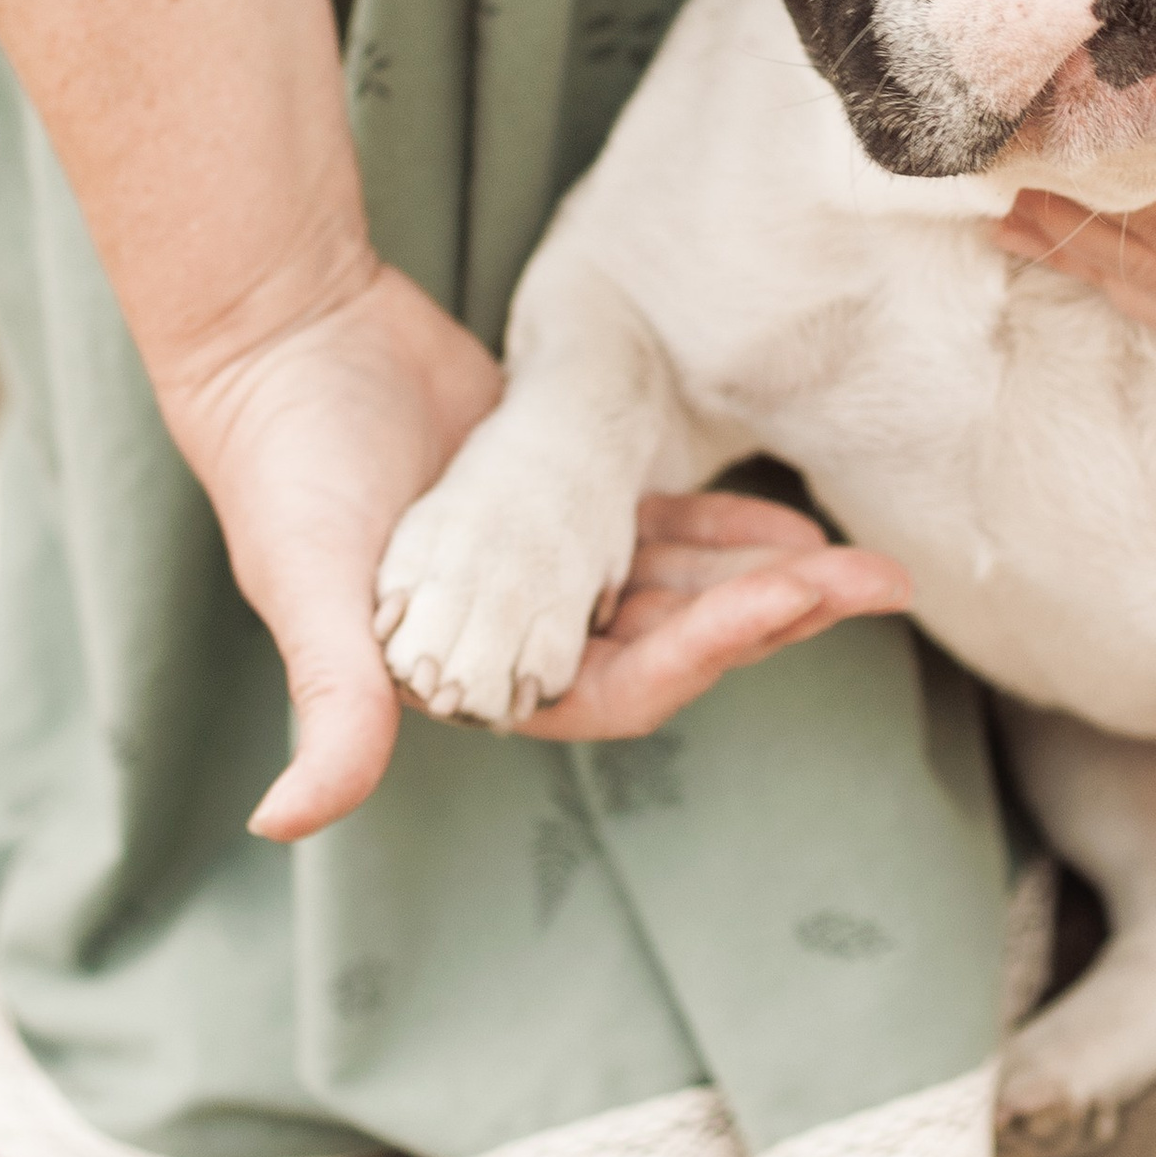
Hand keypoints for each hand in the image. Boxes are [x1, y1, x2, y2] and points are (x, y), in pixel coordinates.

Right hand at [165, 270, 910, 839]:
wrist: (279, 336)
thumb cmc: (284, 464)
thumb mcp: (303, 585)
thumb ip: (328, 705)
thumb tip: (284, 821)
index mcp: (468, 674)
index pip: (620, 688)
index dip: (710, 652)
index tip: (792, 602)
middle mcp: (514, 634)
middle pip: (672, 642)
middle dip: (773, 618)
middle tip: (876, 582)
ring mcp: (541, 563)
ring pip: (676, 587)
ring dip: (765, 578)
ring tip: (863, 562)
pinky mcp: (554, 491)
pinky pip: (656, 525)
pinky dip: (719, 527)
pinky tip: (790, 524)